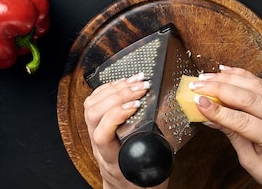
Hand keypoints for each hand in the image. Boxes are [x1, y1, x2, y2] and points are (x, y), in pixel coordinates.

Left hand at [83, 73, 168, 188]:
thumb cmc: (139, 184)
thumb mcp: (153, 175)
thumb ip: (159, 157)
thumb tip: (170, 136)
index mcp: (112, 160)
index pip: (103, 135)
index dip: (116, 115)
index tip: (136, 104)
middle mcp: (99, 146)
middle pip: (94, 114)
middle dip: (118, 95)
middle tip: (141, 87)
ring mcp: (95, 135)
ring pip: (90, 107)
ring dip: (113, 89)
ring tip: (135, 82)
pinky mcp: (97, 126)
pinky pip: (93, 102)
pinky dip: (109, 88)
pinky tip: (124, 83)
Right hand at [190, 66, 261, 188]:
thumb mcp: (251, 161)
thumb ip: (232, 135)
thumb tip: (210, 118)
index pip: (242, 120)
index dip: (217, 110)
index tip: (198, 101)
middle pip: (248, 97)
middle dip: (219, 89)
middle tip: (197, 85)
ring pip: (255, 85)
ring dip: (229, 79)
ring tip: (207, 77)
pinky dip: (243, 76)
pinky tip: (226, 71)